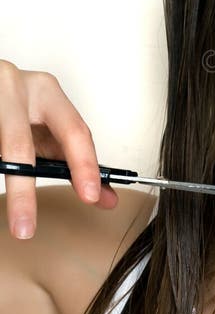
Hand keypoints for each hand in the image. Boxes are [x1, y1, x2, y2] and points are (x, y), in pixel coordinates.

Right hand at [0, 61, 117, 239]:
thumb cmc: (19, 107)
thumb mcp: (47, 126)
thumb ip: (71, 157)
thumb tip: (104, 196)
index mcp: (47, 91)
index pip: (75, 131)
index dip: (85, 165)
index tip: (91, 195)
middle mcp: (17, 86)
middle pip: (21, 146)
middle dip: (24, 192)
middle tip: (26, 227)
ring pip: (2, 147)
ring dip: (8, 183)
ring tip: (13, 216)